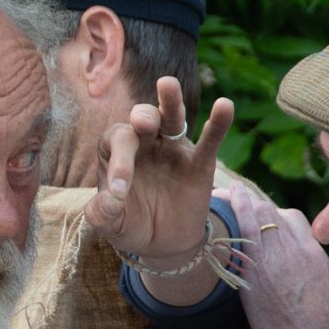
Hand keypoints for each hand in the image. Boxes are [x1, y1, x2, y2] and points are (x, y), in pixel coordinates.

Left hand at [84, 76, 234, 263]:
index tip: (119, 192)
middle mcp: (144, 142)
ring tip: (167, 85)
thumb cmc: (131, 225)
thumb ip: (102, 214)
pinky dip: (218, 123)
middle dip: (142, 117)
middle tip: (143, 122)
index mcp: (117, 151)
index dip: (118, 161)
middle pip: (142, 117)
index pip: (117, 143)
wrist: (162, 243)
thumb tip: (108, 202)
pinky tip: (225, 105)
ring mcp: (173, 148)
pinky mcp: (200, 162)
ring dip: (170, 101)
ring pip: (171, 118)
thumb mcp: (112, 225)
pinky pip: (210, 140)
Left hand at [227, 181, 328, 328]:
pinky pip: (242, 232)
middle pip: (271, 211)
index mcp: (314, 254)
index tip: (260, 213)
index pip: (293, 218)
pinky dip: (231, 214)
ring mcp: (276, 258)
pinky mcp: (256, 272)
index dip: (273, 212)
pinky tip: (220, 205)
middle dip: (250, 201)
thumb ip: (315, 274)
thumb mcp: (326, 293)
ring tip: (221, 194)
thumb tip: (312, 275)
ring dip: (237, 201)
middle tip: (233, 196)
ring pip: (257, 215)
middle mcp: (296, 249)